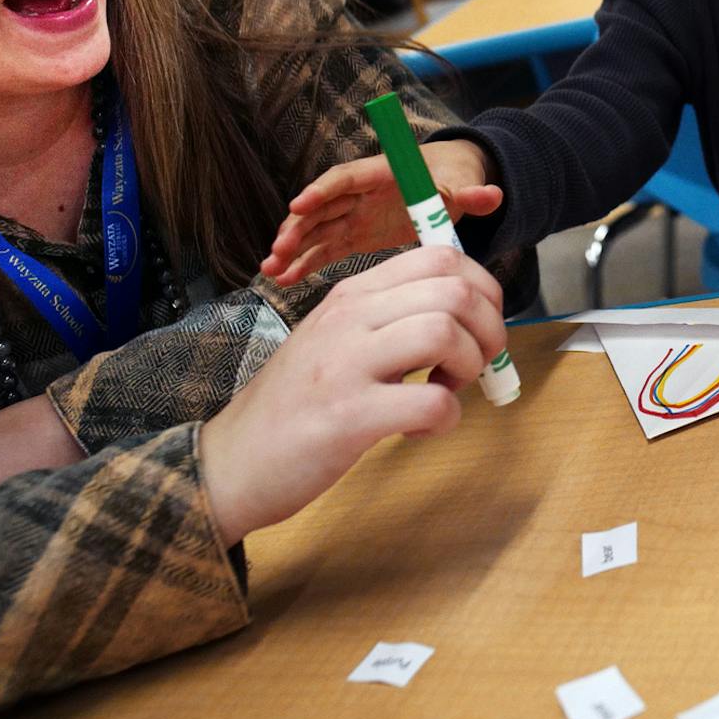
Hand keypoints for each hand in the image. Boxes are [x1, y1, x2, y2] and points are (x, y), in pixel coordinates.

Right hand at [198, 245, 505, 544]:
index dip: (482, 288)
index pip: (440, 257)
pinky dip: (445, 419)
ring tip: (444, 391)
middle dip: (488, 330)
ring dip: (469, 369)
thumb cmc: (295, 405)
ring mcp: (346, 365)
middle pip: (455, 291)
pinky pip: (432, 403)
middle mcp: (349, 318)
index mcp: (350, 295)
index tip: (479, 326)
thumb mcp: (335, 340)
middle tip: (472, 365)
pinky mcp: (349, 417)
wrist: (230, 462)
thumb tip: (467, 315)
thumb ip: (389, 319)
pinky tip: (420, 429)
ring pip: (446, 333)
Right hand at [261, 140, 502, 285]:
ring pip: (318, 228)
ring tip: (272, 270)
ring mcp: (355, 213)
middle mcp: (362, 192)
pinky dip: (305, 261)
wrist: (449, 181)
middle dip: (299, 225)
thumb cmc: (453, 178)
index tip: (299, 205)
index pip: (348, 178)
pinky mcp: (355, 234)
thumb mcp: (461, 184)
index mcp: (384, 173)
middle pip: (323, 205)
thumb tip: (493, 194)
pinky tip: (284, 279)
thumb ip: (472, 194)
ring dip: (294, 246)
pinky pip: (324, 247)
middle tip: (278, 249)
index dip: (323, 190)